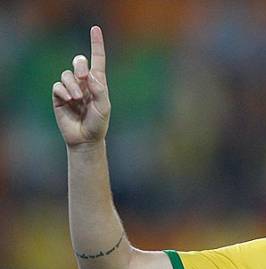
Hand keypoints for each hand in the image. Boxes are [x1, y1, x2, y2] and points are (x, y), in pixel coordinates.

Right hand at [52, 26, 110, 147]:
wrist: (86, 139)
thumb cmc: (98, 123)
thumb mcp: (104, 107)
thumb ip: (100, 90)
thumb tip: (91, 75)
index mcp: (98, 83)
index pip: (97, 60)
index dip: (96, 44)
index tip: (95, 29)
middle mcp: (84, 83)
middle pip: (79, 62)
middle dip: (80, 65)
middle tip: (84, 76)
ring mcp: (71, 89)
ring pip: (67, 74)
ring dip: (72, 84)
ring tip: (77, 98)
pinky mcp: (59, 97)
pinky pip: (57, 86)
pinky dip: (63, 91)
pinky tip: (69, 100)